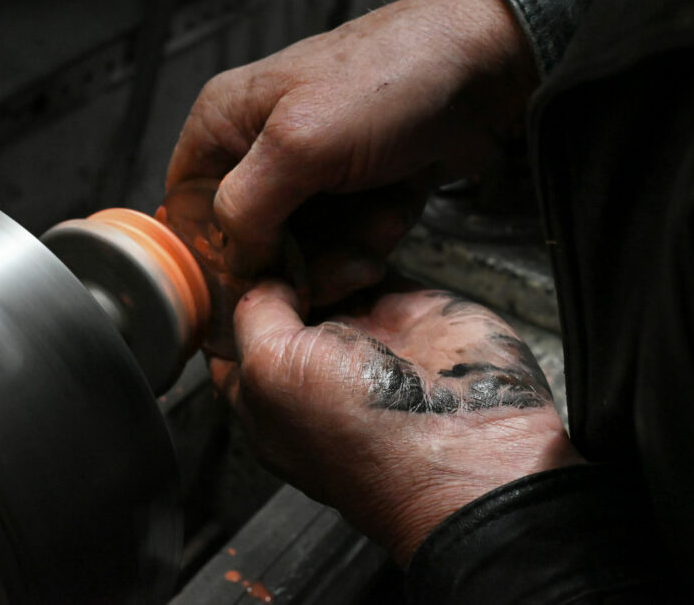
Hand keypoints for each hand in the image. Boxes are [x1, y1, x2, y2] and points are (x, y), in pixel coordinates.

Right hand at [167, 0, 536, 302]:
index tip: (250, 278)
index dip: (213, 249)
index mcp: (226, 122)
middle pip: (249, 239)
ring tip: (375, 222)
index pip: (187, 205)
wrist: (485, 70)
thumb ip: (245, 206)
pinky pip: (345, 241)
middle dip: (298, 257)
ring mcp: (310, 173)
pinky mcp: (352, 192)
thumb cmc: (393, 76)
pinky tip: (395, 208)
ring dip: (343, 249)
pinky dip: (373, 235)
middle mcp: (261, 149)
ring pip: (302, 248)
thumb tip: (231, 259)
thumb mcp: (300, 142)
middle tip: (336, 255)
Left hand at [211, 281, 581, 564]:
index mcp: (267, 396)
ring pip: (318, 271)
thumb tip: (264, 278)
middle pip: (274, 295)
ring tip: (336, 270)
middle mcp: (309, 367)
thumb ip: (253, 313)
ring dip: (320, 256)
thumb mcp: (270, 370)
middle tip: (278, 246)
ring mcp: (358, 337)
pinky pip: (370, 261)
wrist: (468, 447)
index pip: (229, 335)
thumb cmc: (362, 434)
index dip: (225, 295)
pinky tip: (363, 260)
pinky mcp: (404, 310)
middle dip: (274, 266)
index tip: (225, 257)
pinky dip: (362, 248)